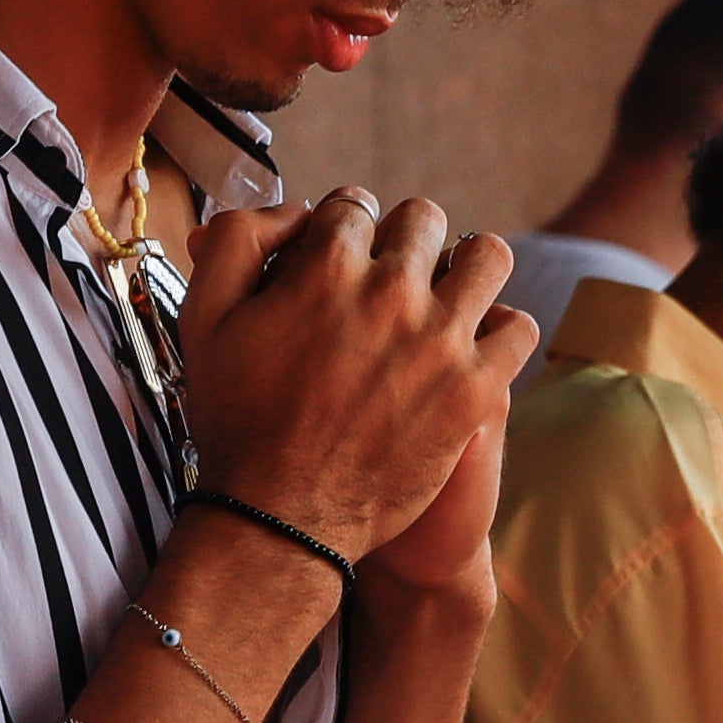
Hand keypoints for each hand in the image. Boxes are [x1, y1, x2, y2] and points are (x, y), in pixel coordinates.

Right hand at [182, 189, 521, 561]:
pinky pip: (519, 328)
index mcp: (325, 265)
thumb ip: (234, 240)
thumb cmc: (235, 418)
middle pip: (425, 220)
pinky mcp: (476, 390)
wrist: (280, 518)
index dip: (345, 228)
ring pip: (488, 256)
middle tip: (391, 281)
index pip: (355, 204)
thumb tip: (294, 208)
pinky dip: (502, 331)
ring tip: (449, 296)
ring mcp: (441, 340)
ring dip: (468, 267)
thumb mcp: (203, 317)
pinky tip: (475, 347)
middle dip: (405, 241)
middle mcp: (390, 291)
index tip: (342, 258)